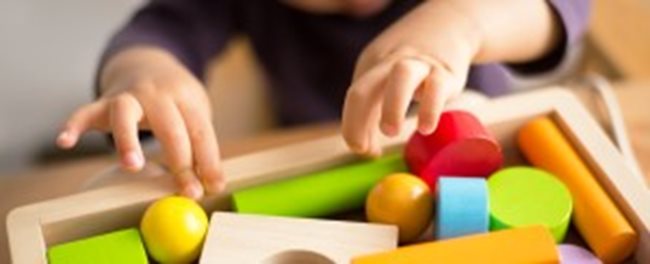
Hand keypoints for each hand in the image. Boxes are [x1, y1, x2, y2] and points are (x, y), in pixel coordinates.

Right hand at [57, 47, 223, 198]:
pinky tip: (65, 141)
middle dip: (181, 162)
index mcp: (185, 98)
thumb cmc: (176, 100)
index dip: (209, 161)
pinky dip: (73, 125)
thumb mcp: (195, 112)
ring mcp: (127, 97)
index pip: (201, 131)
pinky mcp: (101, 104)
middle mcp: (157, 95)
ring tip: (133, 166)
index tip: (213, 188)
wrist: (147, 63)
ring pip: (125, 114)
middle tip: (188, 191)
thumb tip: (208, 184)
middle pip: (170, 128)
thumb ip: (199, 144)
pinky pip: (84, 112)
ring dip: (128, 140)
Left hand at [342, 1, 480, 156]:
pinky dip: (429, 108)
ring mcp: (418, 64)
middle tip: (362, 147)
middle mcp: (390, 62)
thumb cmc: (412, 66)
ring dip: (392, 106)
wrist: (450, 26)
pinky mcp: (446, 71)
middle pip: (365, 87)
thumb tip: (367, 150)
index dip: (352, 128)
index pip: (354, 97)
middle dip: (358, 119)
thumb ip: (374, 112)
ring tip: (391, 133)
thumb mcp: (386, 79)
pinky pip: (437, 86)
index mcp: (372, 66)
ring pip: (401, 76)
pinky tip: (425, 128)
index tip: (361, 150)